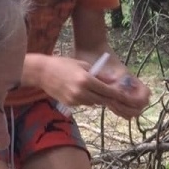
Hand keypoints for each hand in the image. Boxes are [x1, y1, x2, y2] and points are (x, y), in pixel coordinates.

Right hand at [33, 56, 149, 119]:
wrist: (42, 72)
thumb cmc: (63, 64)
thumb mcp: (82, 65)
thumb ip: (99, 75)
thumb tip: (113, 81)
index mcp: (86, 80)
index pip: (107, 91)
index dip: (118, 95)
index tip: (126, 97)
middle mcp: (81, 92)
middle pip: (102, 100)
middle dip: (109, 98)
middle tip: (115, 96)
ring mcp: (75, 100)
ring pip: (94, 103)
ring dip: (97, 98)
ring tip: (89, 87)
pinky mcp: (70, 104)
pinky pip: (84, 104)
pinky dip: (86, 99)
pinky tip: (78, 90)